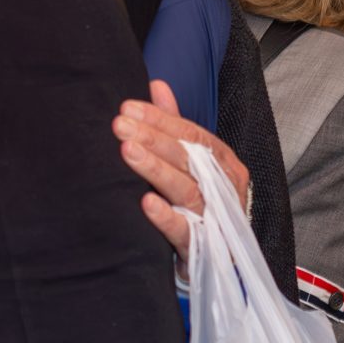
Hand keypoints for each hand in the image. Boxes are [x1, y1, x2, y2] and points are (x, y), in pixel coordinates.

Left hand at [113, 79, 249, 257]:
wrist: (219, 258)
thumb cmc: (203, 200)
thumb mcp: (192, 161)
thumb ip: (175, 125)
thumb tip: (156, 85)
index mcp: (223, 162)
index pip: (191, 134)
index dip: (160, 119)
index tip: (127, 108)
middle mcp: (223, 187)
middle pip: (188, 158)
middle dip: (153, 139)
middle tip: (120, 125)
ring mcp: (214, 218)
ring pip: (186, 190)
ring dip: (156, 170)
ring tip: (128, 152)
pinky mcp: (202, 247)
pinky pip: (184, 231)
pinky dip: (165, 217)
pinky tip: (145, 203)